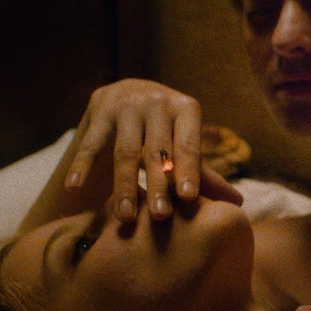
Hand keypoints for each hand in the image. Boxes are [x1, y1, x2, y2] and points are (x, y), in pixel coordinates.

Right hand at [63, 79, 240, 220]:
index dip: (189, 171)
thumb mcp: (184, 144)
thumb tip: (238, 203)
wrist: (129, 93)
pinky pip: (90, 142)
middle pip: (157, 152)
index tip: (188, 199)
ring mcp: (127, 103)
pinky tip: (73, 187)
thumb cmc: (166, 129)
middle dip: (158, 185)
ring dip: (124, 186)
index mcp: (186, 108)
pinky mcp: (99, 107)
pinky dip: (82, 165)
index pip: (188, 145)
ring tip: (125, 218)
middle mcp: (158, 101)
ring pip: (125, 151)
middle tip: (161, 217)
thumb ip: (205, 174)